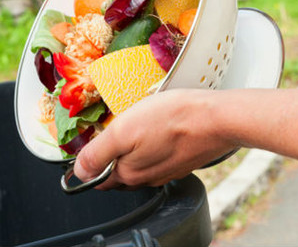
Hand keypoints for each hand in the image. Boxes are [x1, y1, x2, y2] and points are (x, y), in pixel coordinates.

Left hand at [73, 88, 236, 189]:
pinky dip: (153, 146)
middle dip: (112, 155)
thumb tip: (78, 172)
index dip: (91, 159)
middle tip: (114, 129)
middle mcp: (147, 178)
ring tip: (136, 127)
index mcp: (128, 173)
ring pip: (140, 164)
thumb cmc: (174, 118)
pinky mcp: (183, 161)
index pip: (98, 177)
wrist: (218, 119)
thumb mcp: (124, 130)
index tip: (93, 141)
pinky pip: (159, 157)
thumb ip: (98, 153)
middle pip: (118, 171)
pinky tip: (158, 130)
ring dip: (133, 150)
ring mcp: (167, 171)